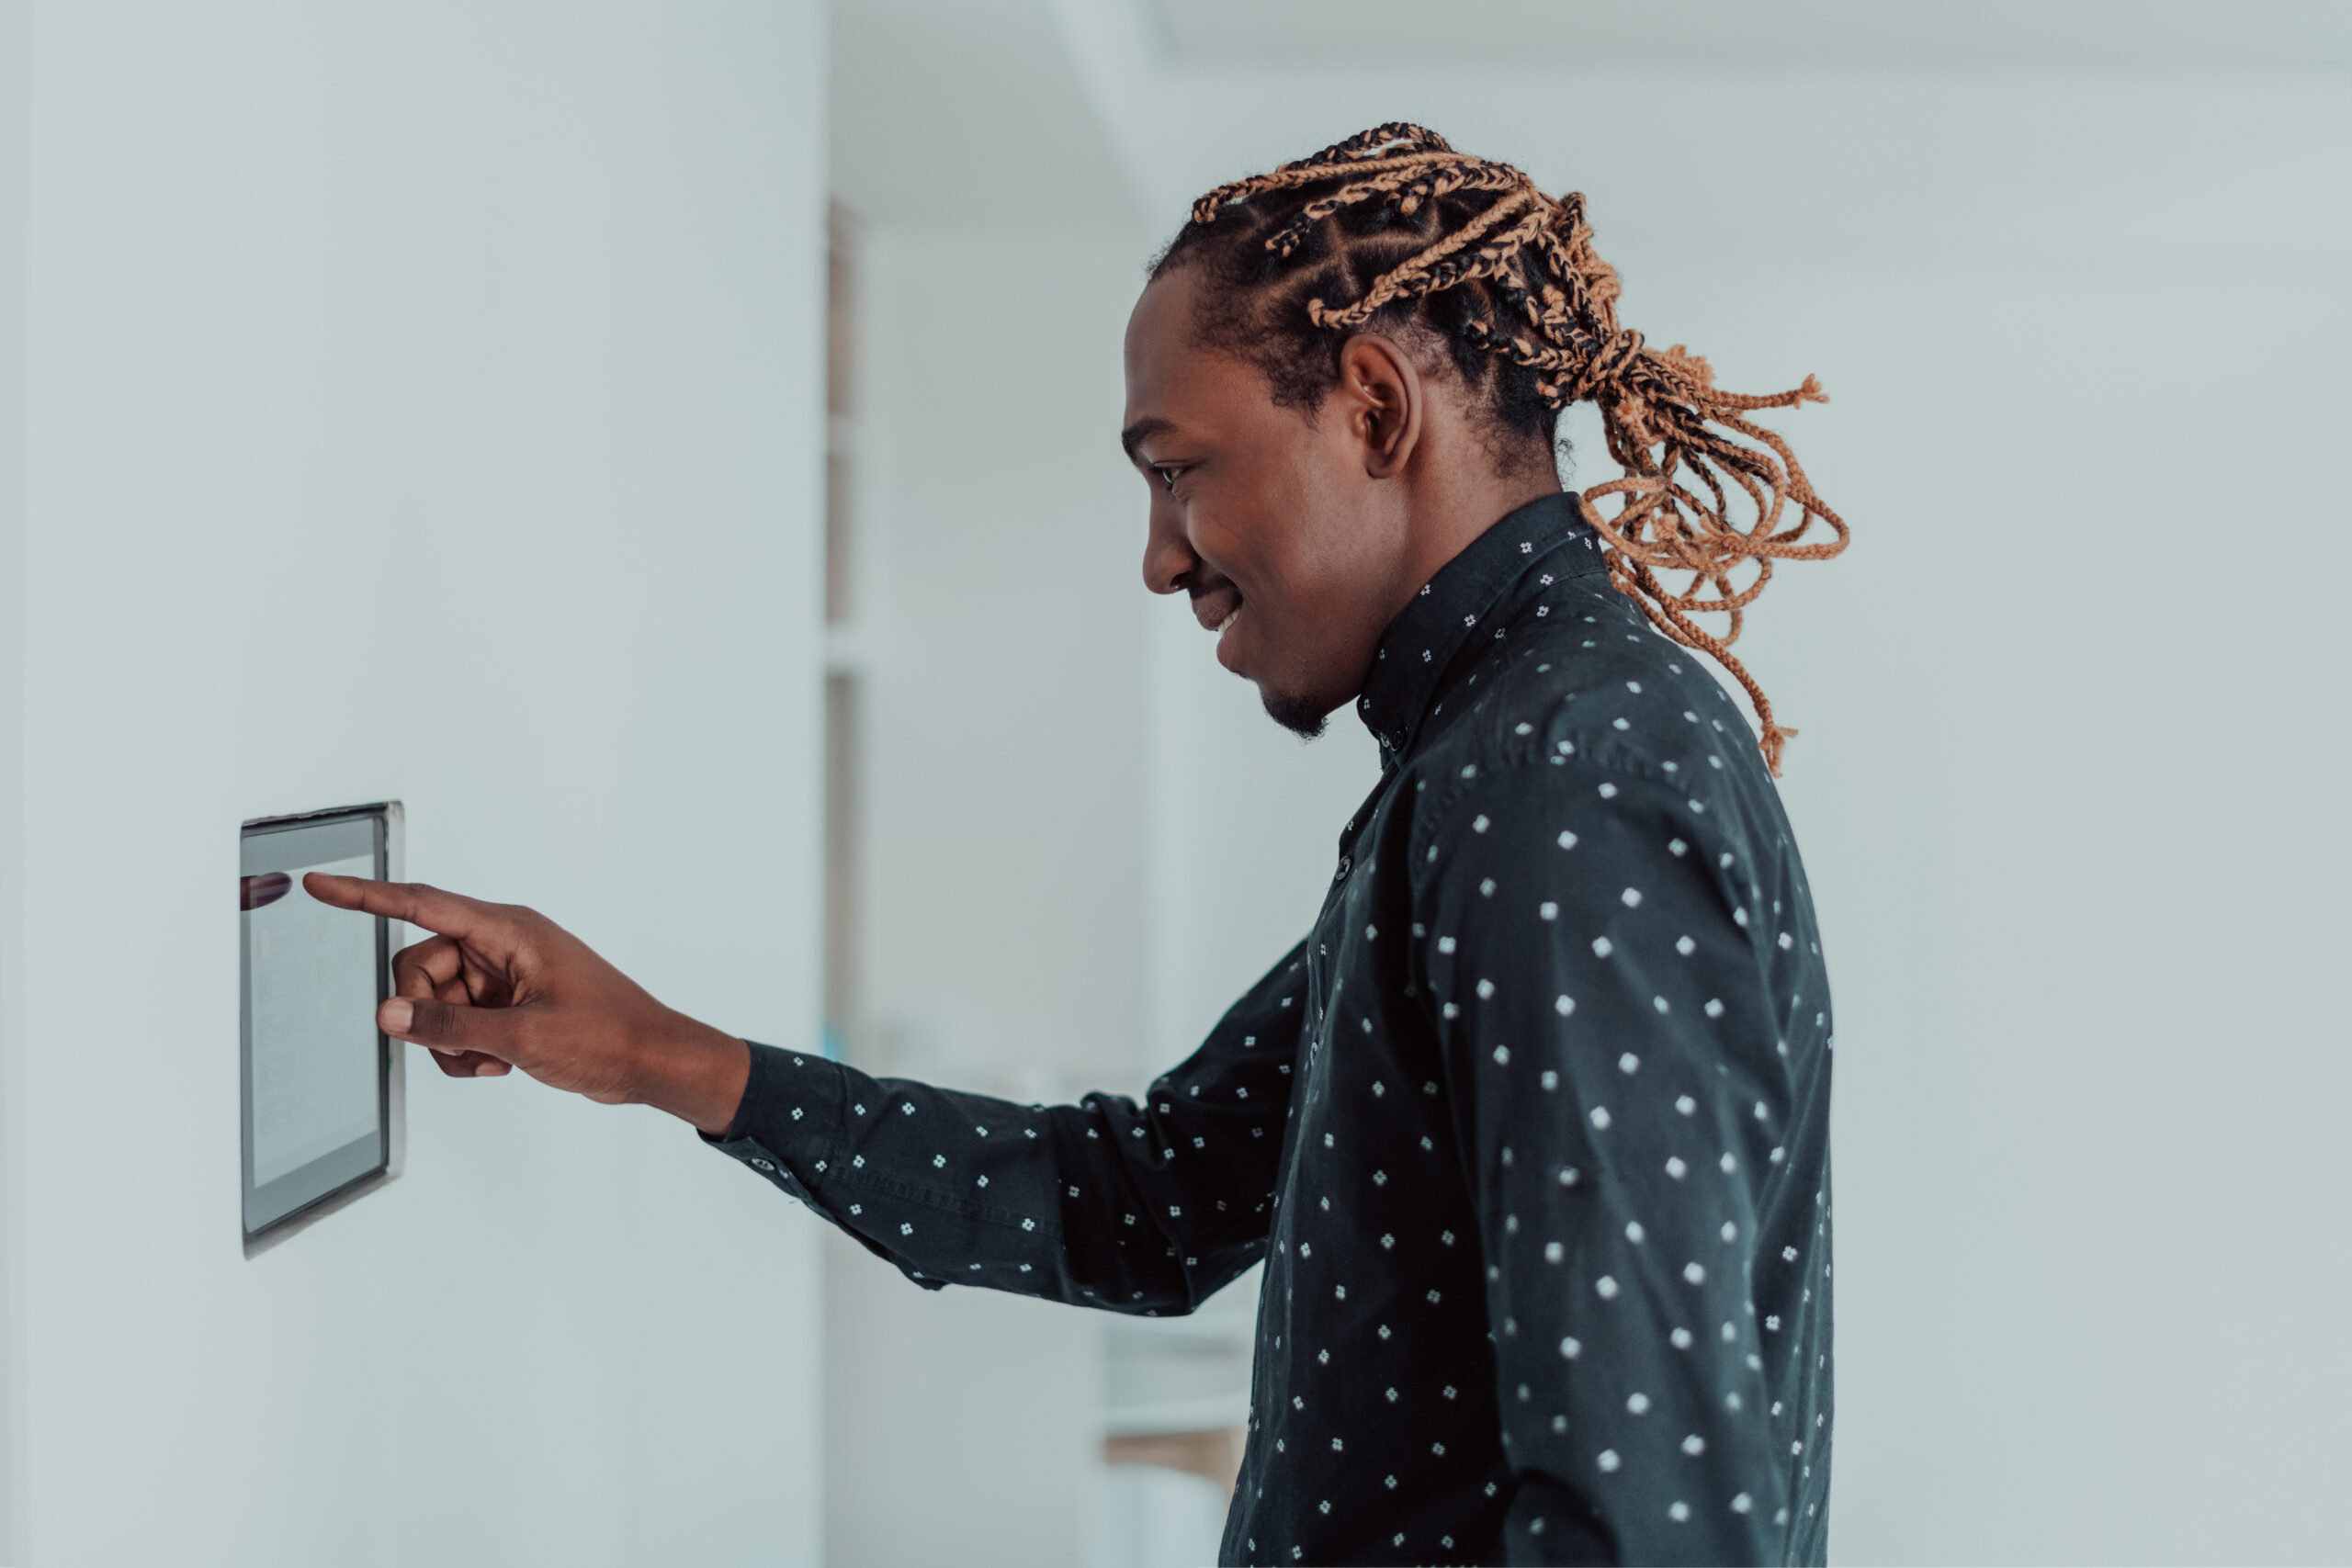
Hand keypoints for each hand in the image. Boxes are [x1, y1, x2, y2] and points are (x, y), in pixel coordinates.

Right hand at [302, 874, 750, 1135]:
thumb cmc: (609, 1036)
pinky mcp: (505, 1002)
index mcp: (509, 930)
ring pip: (432, 1001)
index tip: (320, 884)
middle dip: (424, 1012)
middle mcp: (501, 945)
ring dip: (447, 1039)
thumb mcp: (523, 1036)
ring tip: (491, 1060)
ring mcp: (501, 974)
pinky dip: (462, 1048)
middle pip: (417, 966)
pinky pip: (453, 1021)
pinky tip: (496, 1065)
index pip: (421, 904)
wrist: (651, 1061)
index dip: (365, 896)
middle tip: (459, 1044)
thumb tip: (387, 1017)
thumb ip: (450, 1027)